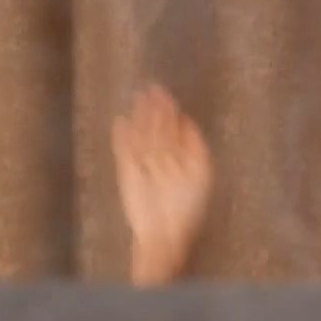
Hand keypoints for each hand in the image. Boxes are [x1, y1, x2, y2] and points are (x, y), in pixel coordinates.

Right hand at [111, 85, 212, 284]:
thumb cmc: (186, 209)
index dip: (173, 113)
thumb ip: (195, 147)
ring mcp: (144, 165)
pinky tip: (120, 121)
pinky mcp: (127, 173)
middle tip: (154, 87)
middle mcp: (162, 160)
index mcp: (181, 160)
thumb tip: (189, 123)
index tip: (170, 97)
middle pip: (158, 128)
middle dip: (156, 109)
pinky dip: (122, 137)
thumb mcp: (200, 176)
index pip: (176, 130)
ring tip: (138, 96)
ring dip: (140, 116)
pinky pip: (124, 151)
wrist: (163, 233)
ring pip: (141, 135)